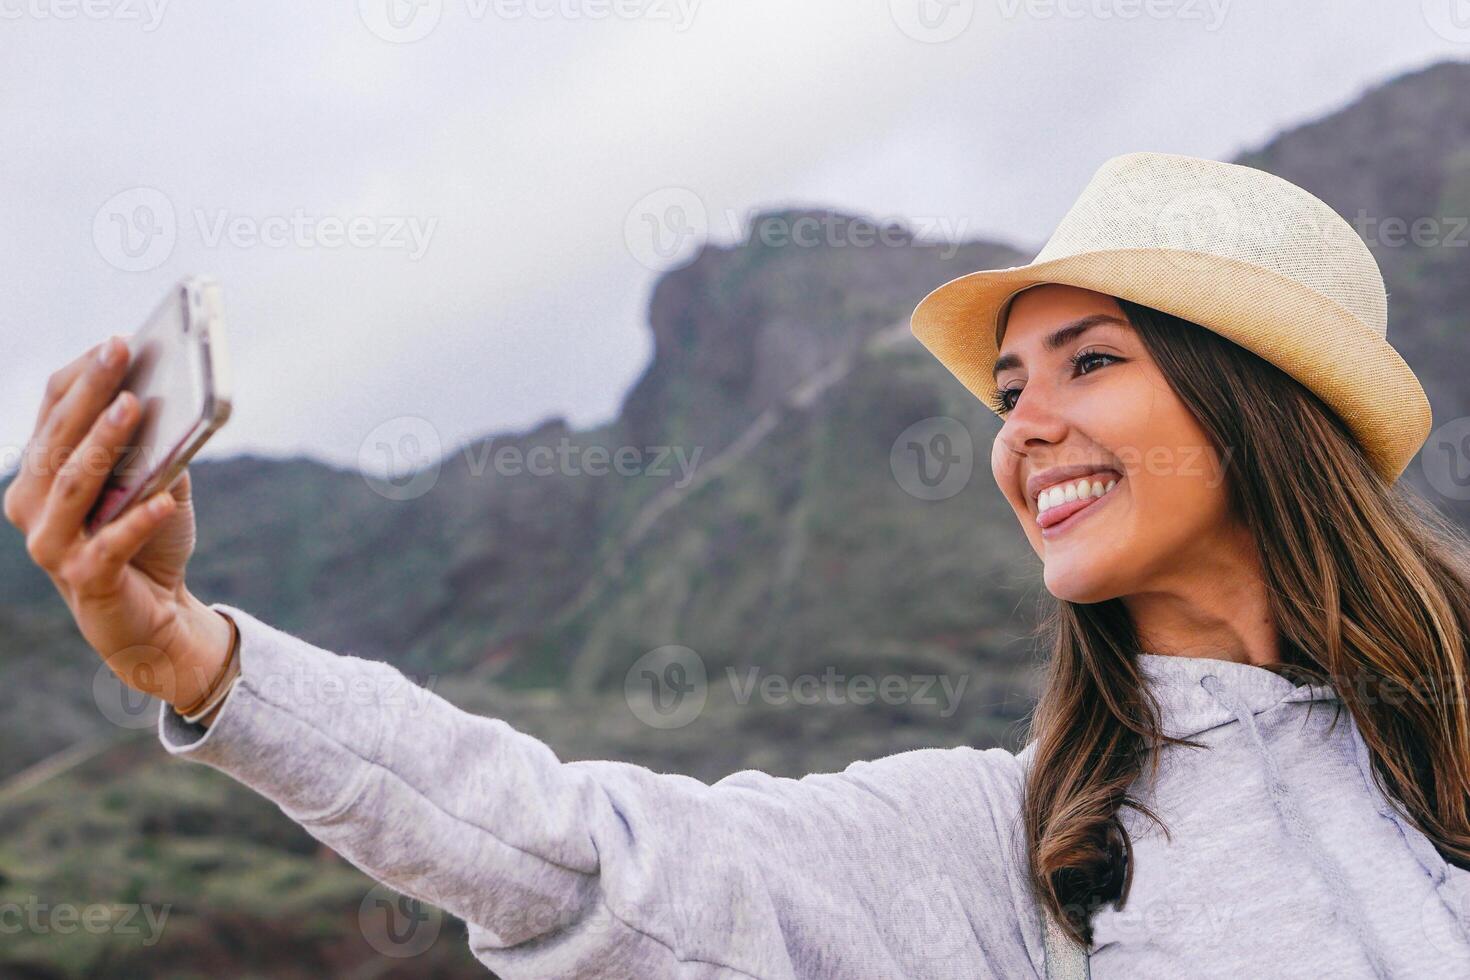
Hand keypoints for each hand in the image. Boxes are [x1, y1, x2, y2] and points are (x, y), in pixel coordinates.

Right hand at [4, 336, 233, 709]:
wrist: (155, 619)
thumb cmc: (148, 541)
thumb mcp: (154, 485)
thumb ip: (154, 450)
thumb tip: (168, 400)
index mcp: (41, 476)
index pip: (51, 414)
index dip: (81, 377)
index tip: (115, 343)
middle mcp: (33, 507)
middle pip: (59, 440)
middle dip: (90, 393)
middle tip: (119, 353)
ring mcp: (52, 545)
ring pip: (73, 485)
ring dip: (104, 442)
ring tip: (134, 407)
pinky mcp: (85, 581)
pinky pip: (109, 545)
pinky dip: (137, 521)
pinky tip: (163, 502)